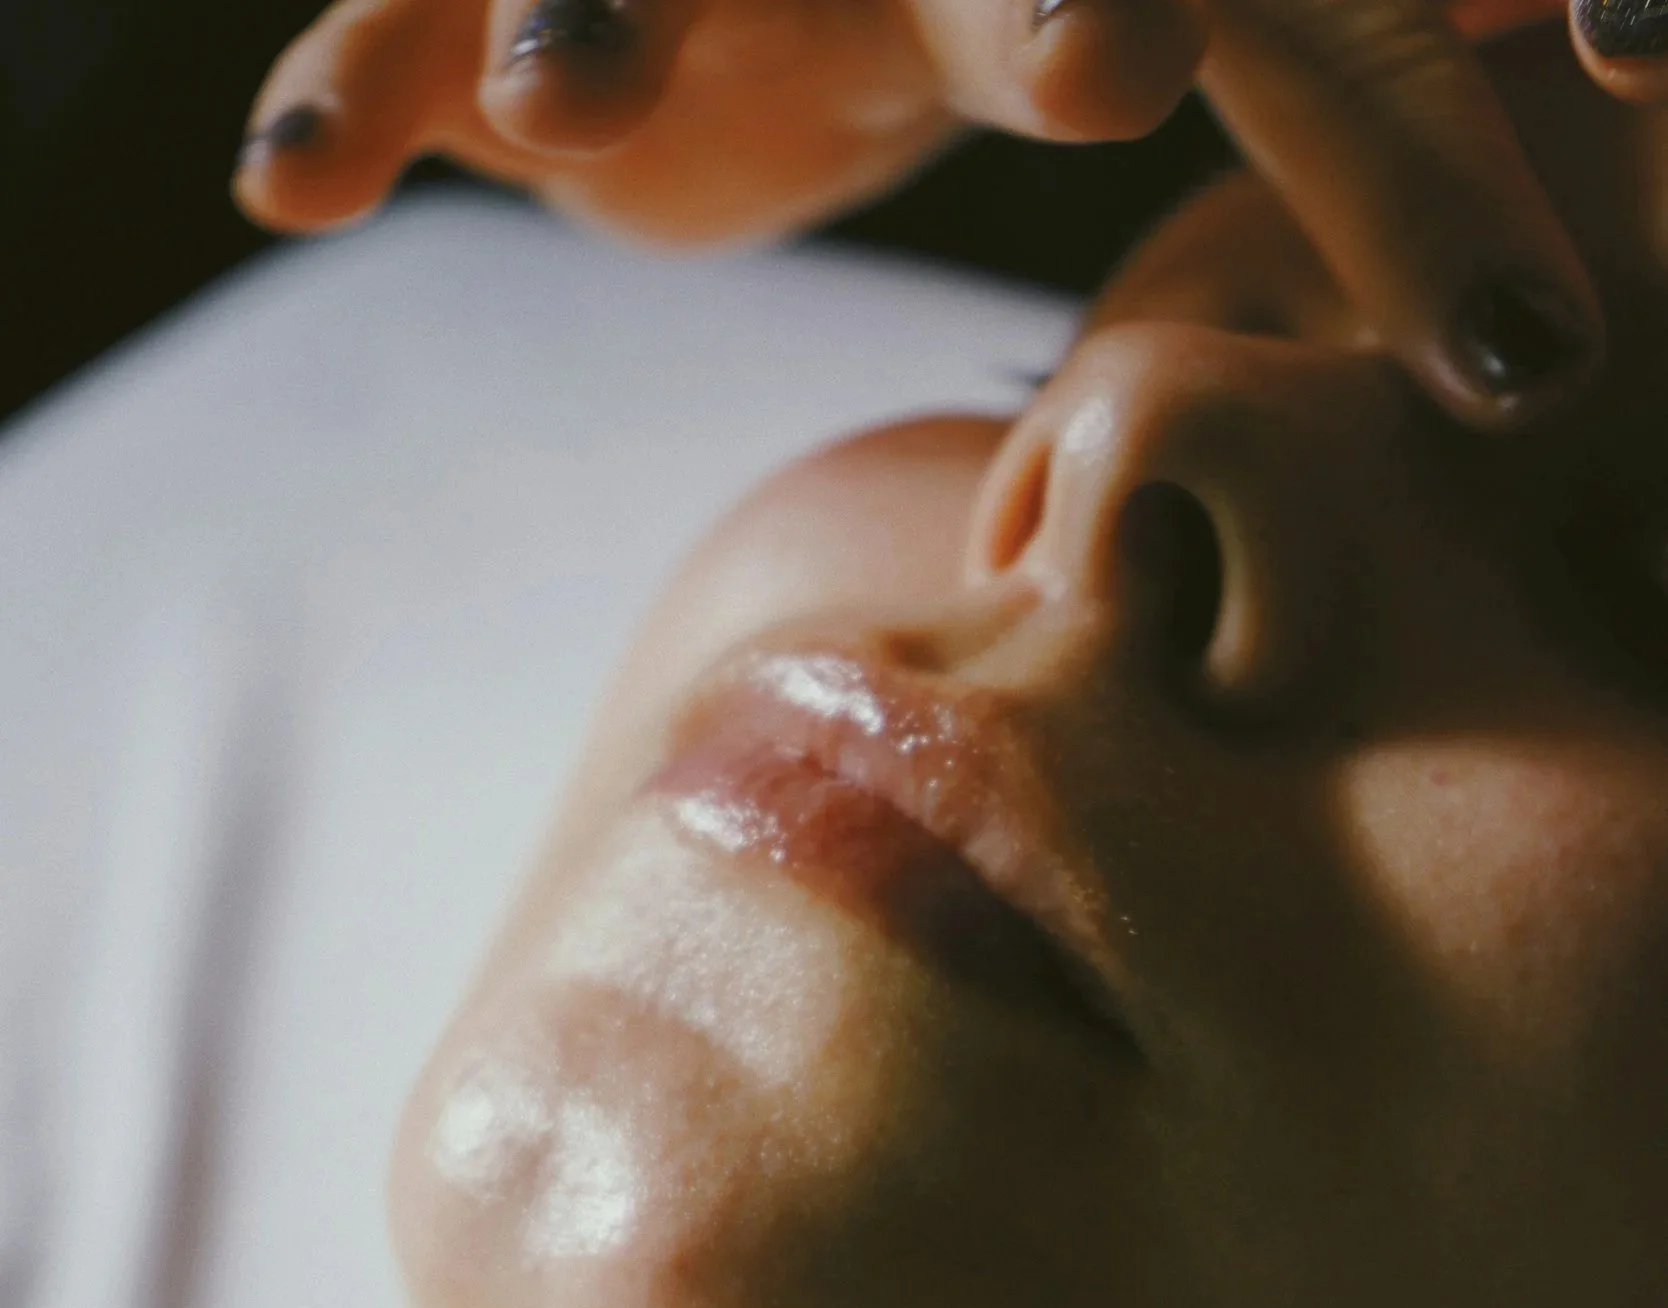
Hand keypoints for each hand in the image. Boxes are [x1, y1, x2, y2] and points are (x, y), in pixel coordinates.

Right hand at [233, 0, 1627, 431]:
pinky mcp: (495, 7)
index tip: (1525, 360)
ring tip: (580, 90)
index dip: (1412, 181)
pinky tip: (294, 176)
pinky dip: (353, 82)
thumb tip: (1565, 358)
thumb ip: (1369, 165)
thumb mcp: (1184, 74)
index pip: (1305, 53)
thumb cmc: (1005, 29)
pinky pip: (405, 25)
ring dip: (594, 10)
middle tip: (1103, 64)